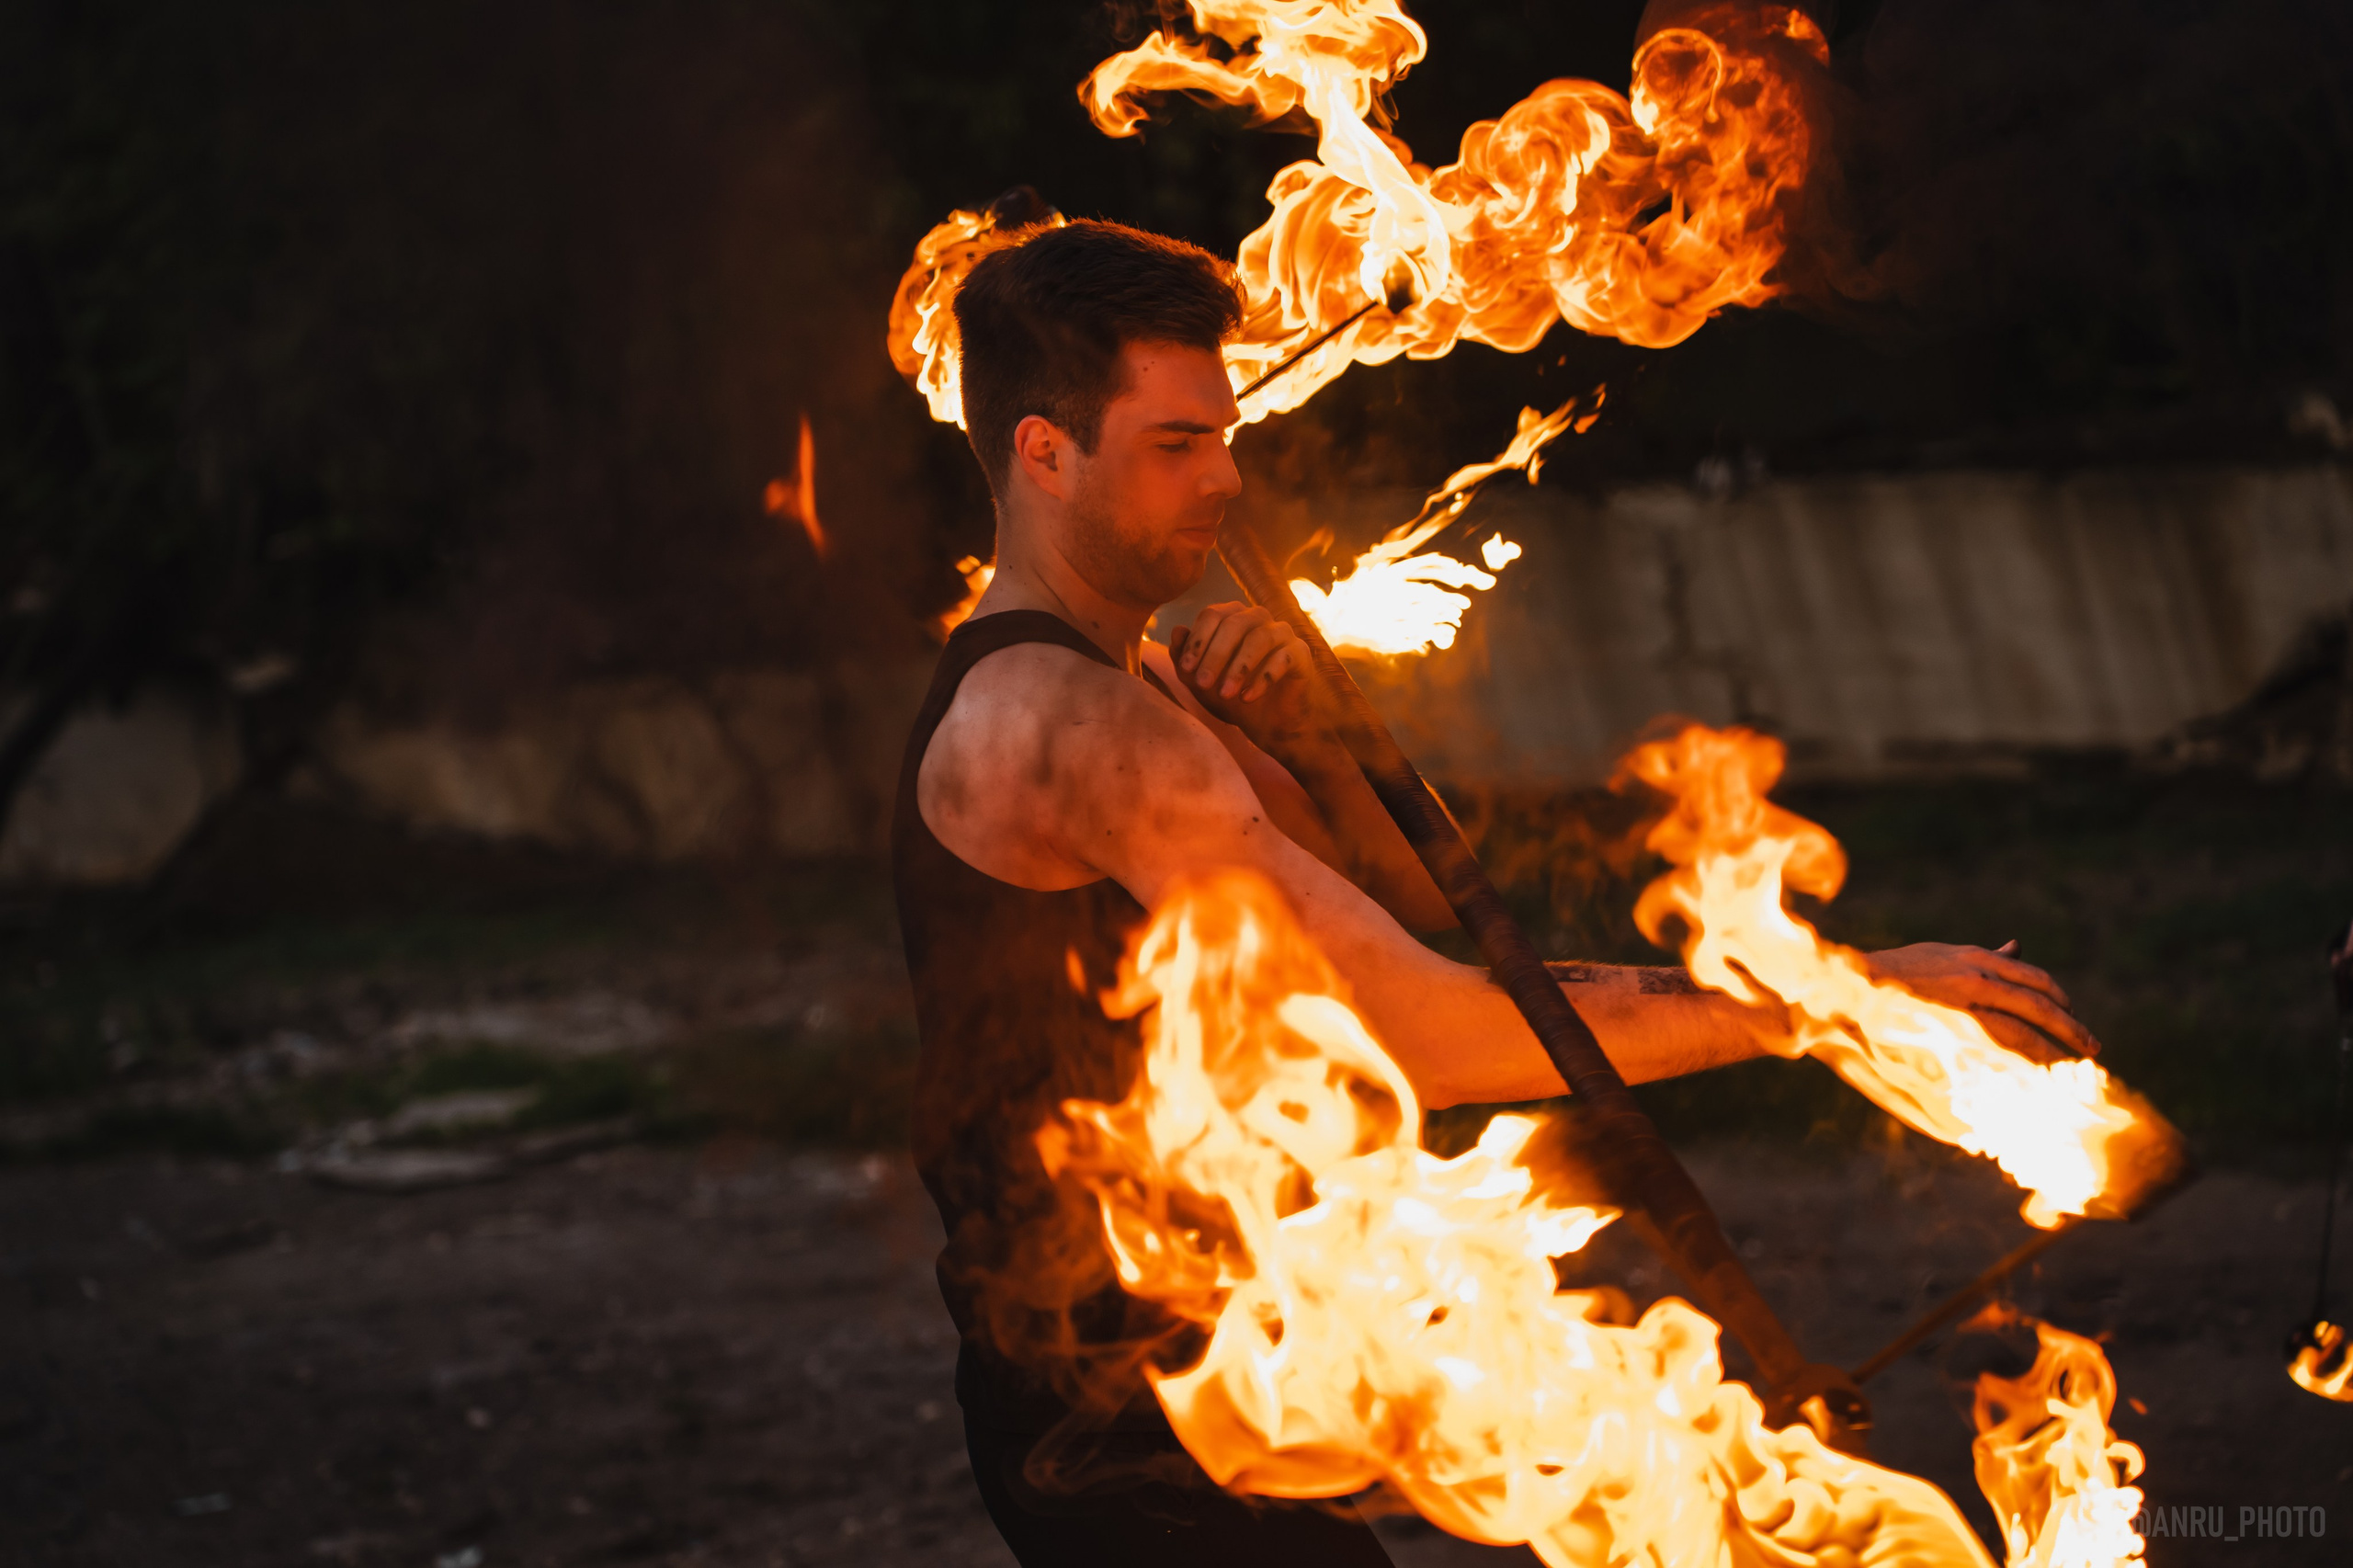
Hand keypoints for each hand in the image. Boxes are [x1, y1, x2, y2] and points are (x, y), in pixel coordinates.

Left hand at [1168, 602, 1326, 750]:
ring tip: (1225, 694)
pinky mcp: (1300, 653)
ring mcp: (1282, 632)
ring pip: (1259, 638)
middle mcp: (1258, 617)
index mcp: (1232, 616)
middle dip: (1215, 655)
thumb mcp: (1199, 682)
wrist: (1267, 723)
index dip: (1197, 641)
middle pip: (1234, 624)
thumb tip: (1176, 631)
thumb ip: (1184, 658)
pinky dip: (1263, 679)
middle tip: (1202, 683)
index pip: (1212, 615)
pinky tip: (1248, 698)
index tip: (1186, 668)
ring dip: (1239, 668)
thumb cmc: (1231, 695)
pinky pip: (1283, 658)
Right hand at [1863, 939, 2101, 1062]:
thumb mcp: (1942, 953)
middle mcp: (1973, 980)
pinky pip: (1989, 1055)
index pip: (2034, 980)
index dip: (2059, 1001)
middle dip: (2068, 1030)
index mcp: (1974, 959)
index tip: (2074, 1016)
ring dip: (2048, 1054)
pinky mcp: (1943, 1035)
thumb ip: (1982, 956)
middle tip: (2092, 1049)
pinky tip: (2029, 1081)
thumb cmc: (1895, 970)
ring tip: (2067, 1072)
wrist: (1848, 987)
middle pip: (2036, 1007)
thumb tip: (2019, 947)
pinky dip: (2014, 1068)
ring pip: (2019, 1034)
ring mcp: (1959, 1008)